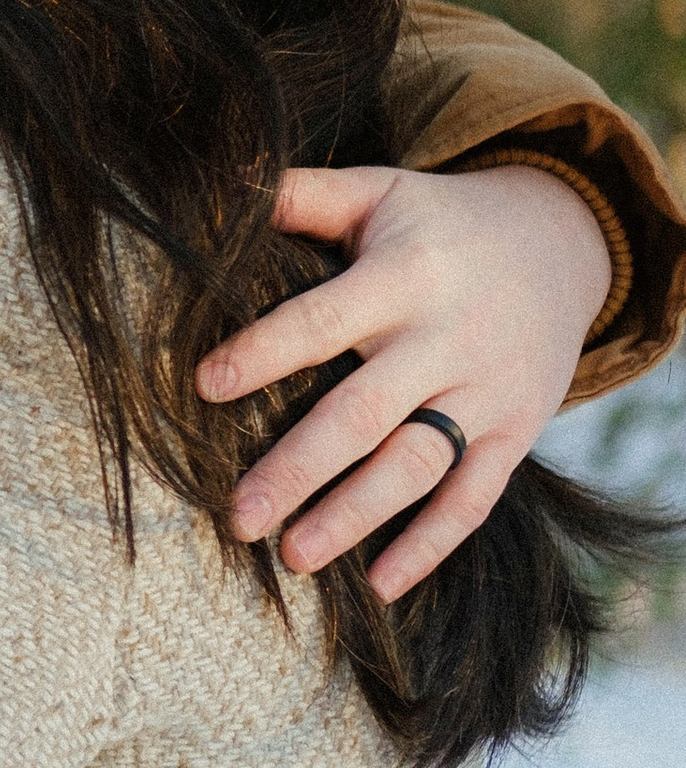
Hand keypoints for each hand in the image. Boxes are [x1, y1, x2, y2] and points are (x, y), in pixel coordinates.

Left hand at [197, 164, 613, 598]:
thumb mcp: (379, 190)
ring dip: (355, 516)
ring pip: (417, 465)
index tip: (204, 385)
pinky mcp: (515, 431)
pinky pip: (474, 497)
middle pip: (364, 413)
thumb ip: (302, 194)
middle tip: (239, 517)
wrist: (562, 244)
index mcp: (402, 277)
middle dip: (299, 468)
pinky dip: (431, 544)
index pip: (322, 320)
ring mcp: (485, 390)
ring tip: (293, 556)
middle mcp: (445, 339)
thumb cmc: (437, 223)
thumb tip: (219, 183)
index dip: (264, 352)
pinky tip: (380, 584)